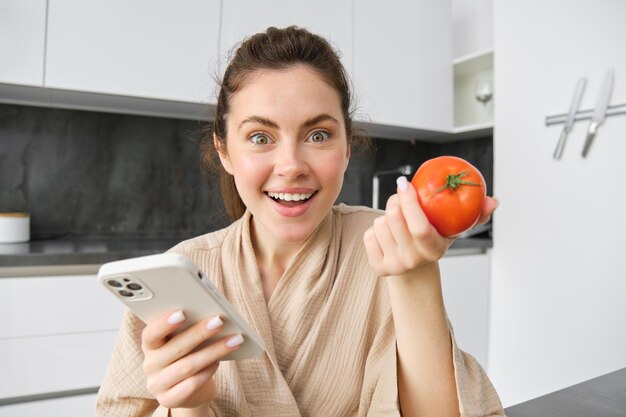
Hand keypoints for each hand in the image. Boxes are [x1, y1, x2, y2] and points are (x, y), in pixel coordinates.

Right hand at [141, 310, 243, 409]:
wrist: (190, 390)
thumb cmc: (189, 356)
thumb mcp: (184, 341)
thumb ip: (189, 329)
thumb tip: (211, 316)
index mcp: (150, 345)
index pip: (150, 334)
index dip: (164, 324)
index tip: (182, 312)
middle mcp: (150, 365)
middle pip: (175, 348)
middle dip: (199, 333)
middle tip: (219, 321)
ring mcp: (157, 385)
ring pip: (187, 366)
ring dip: (213, 351)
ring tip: (234, 340)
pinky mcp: (168, 400)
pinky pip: (192, 384)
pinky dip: (208, 370)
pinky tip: (220, 361)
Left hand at [363, 176, 497, 277]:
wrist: (415, 268)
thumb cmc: (436, 238)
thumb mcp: (455, 228)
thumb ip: (476, 214)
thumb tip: (493, 201)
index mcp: (434, 250)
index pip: (419, 227)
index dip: (410, 203)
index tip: (405, 183)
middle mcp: (414, 260)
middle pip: (394, 219)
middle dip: (395, 200)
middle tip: (402, 196)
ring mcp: (395, 266)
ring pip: (380, 224)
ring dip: (386, 215)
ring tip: (399, 220)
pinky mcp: (378, 267)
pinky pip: (369, 235)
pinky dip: (376, 228)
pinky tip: (388, 233)